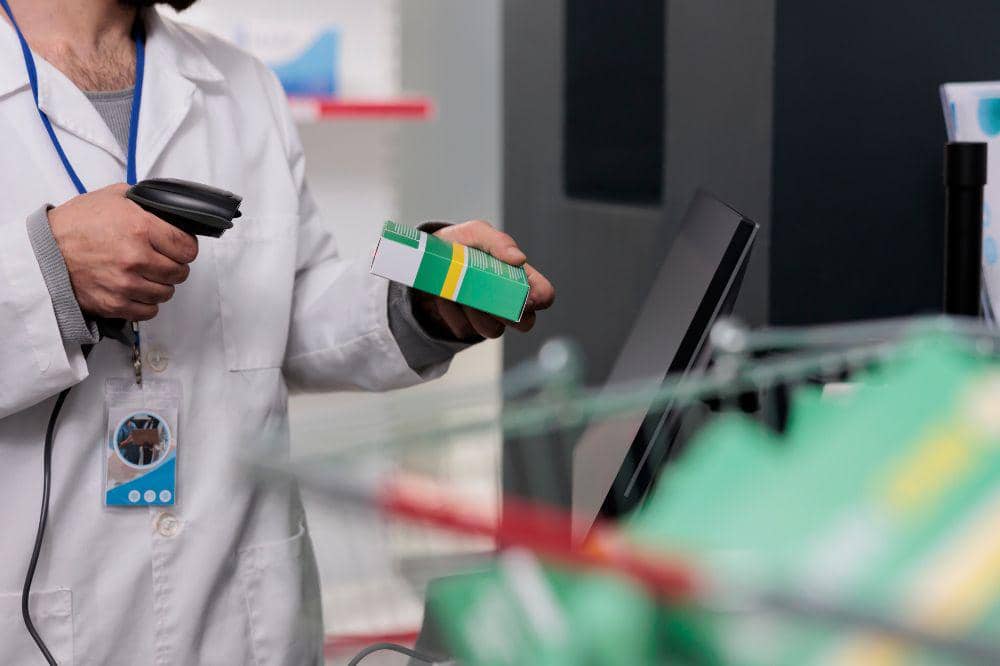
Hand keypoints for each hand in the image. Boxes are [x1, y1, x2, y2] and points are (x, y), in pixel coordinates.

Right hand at [48, 183, 197, 320]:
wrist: (45, 249)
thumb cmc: (78, 223)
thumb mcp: (115, 197)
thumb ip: (148, 202)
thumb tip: (173, 211)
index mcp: (140, 228)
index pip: (188, 248)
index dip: (185, 247)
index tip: (177, 247)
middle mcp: (136, 258)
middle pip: (180, 272)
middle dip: (173, 265)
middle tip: (160, 260)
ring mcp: (126, 284)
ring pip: (167, 293)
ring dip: (160, 284)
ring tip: (146, 274)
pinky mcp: (115, 304)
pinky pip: (149, 311)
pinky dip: (146, 302)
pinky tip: (137, 289)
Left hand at [411, 220, 554, 339]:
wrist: (425, 260)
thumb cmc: (458, 244)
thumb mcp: (475, 233)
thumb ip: (497, 242)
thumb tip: (519, 258)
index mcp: (518, 276)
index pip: (544, 295)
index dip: (539, 298)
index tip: (522, 293)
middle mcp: (508, 300)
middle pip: (525, 323)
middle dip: (505, 312)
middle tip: (486, 296)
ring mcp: (488, 317)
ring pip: (494, 331)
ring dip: (476, 312)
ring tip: (458, 292)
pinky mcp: (466, 327)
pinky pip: (465, 330)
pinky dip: (452, 314)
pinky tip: (445, 297)